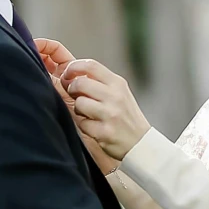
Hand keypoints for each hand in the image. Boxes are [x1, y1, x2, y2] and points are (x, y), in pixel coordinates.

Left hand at [35, 38, 119, 172]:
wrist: (141, 143)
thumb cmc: (126, 117)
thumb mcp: (119, 93)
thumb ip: (99, 82)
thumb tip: (72, 75)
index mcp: (118, 83)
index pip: (91, 65)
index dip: (73, 67)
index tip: (67, 75)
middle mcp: (115, 96)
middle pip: (80, 83)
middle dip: (72, 89)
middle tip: (75, 96)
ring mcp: (110, 114)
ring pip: (79, 103)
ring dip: (78, 109)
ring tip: (88, 114)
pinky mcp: (105, 131)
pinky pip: (82, 123)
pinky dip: (85, 126)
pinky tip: (95, 127)